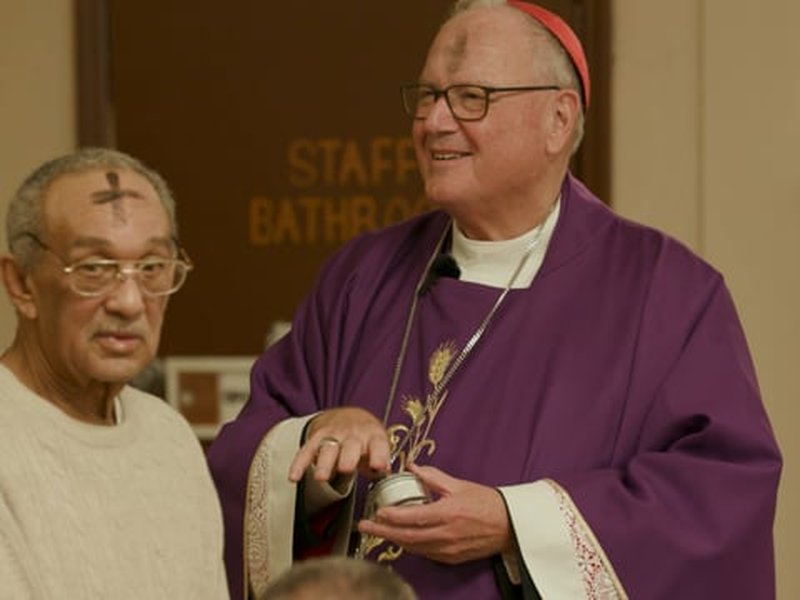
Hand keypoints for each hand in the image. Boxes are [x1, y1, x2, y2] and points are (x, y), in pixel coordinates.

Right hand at [288, 407, 390, 482]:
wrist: (350, 416)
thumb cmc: (367, 439)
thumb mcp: (379, 447)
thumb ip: (382, 464)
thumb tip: (385, 477)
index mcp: (373, 436)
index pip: (378, 444)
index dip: (379, 455)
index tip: (379, 466)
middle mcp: (353, 434)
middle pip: (350, 445)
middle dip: (347, 457)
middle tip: (346, 469)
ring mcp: (333, 434)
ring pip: (328, 448)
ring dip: (324, 462)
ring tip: (321, 478)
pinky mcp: (316, 438)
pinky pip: (306, 451)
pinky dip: (298, 464)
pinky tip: (293, 478)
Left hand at [357, 463, 511, 563]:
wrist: (510, 526)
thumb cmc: (486, 502)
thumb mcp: (459, 485)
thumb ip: (432, 477)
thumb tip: (412, 466)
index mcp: (448, 514)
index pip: (413, 518)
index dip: (392, 517)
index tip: (377, 512)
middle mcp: (446, 535)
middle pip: (407, 537)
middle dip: (383, 532)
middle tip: (364, 527)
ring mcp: (448, 550)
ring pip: (414, 548)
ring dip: (394, 540)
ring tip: (378, 532)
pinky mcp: (451, 558)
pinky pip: (425, 553)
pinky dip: (410, 546)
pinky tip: (400, 538)